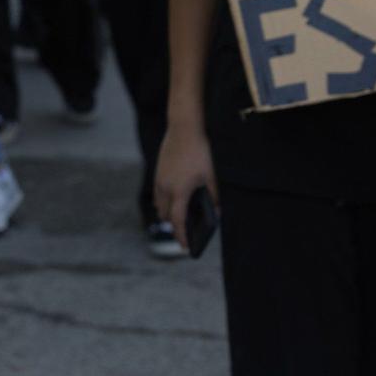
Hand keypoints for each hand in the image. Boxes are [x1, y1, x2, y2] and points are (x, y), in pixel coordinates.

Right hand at [154, 124, 216, 253]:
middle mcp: (165, 187)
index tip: (185, 247)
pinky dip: (164, 201)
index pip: (178, 221)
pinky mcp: (158, 170)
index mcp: (179, 191)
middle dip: (174, 226)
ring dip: (167, 213)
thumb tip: (217, 213)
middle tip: (183, 235)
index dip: (181, 236)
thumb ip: (214, 197)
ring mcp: (160, 178)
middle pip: (166, 214)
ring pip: (159, 203)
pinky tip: (172, 200)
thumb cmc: (201, 152)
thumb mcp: (212, 176)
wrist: (184, 128)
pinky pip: (158, 192)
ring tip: (177, 219)